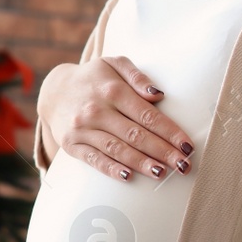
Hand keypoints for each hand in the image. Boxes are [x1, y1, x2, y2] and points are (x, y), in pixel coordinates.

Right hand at [39, 56, 194, 181]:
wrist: (54, 91)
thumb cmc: (93, 78)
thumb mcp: (113, 64)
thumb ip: (137, 76)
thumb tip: (158, 95)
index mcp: (112, 90)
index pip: (147, 115)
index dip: (170, 132)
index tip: (188, 146)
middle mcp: (97, 110)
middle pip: (136, 135)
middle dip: (163, 152)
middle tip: (184, 166)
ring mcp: (82, 128)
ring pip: (117, 149)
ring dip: (142, 163)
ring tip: (162, 174)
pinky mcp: (72, 144)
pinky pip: (94, 159)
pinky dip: (111, 169)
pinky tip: (129, 177)